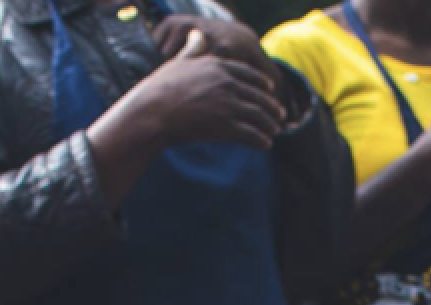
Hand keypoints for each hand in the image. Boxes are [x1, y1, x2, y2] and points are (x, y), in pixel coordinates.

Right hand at [118, 29, 285, 148]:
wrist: (151, 113)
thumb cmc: (159, 89)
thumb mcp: (177, 62)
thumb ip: (193, 49)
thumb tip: (197, 34)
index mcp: (218, 66)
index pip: (249, 74)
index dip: (262, 83)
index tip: (270, 89)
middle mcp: (227, 83)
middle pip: (258, 96)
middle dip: (271, 107)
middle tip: (280, 116)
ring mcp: (228, 105)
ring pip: (259, 115)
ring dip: (269, 126)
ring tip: (274, 133)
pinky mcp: (226, 126)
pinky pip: (251, 134)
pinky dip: (261, 140)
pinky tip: (265, 145)